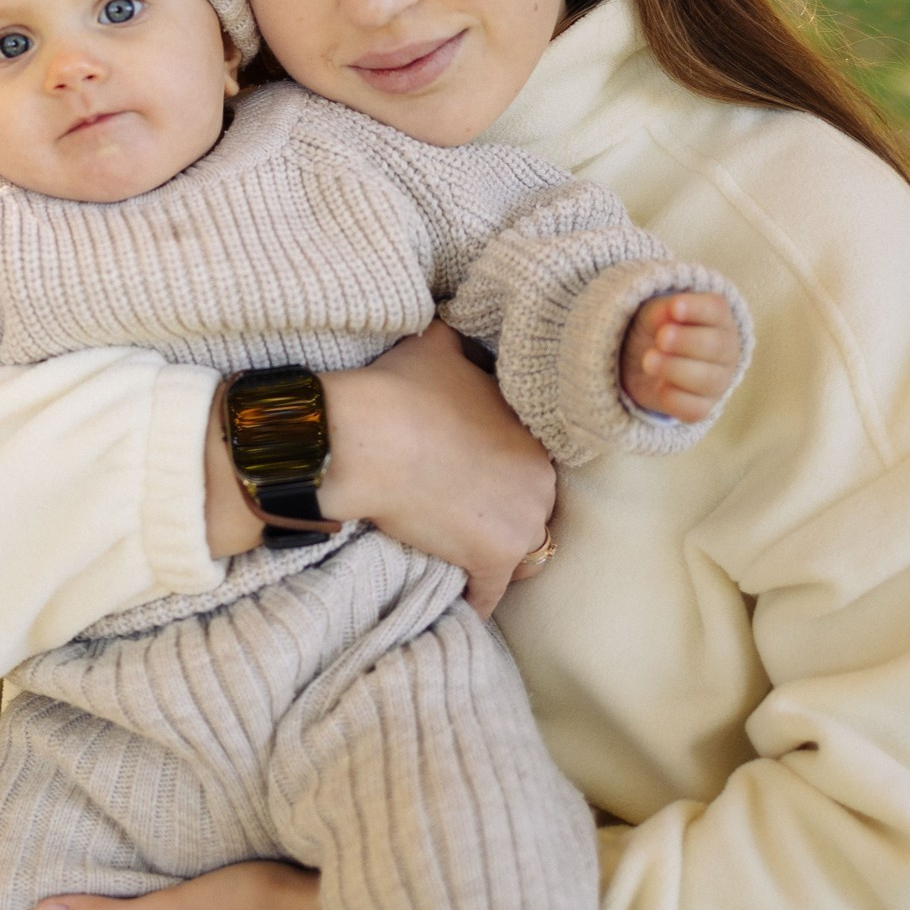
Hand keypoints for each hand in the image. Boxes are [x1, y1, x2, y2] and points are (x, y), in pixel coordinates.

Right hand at [204, 322, 556, 612]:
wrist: (367, 439)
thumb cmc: (400, 390)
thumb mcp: (439, 346)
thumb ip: (460, 337)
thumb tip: (456, 308)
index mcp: (534, 433)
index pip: (530, 464)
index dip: (502, 470)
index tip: (476, 477)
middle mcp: (542, 481)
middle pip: (532, 510)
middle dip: (504, 514)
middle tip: (466, 516)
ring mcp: (521, 525)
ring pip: (521, 555)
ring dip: (496, 556)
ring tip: (463, 555)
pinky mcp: (491, 561)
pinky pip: (490, 594)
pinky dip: (474, 599)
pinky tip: (461, 601)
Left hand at [620, 292, 740, 422]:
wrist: (648, 361)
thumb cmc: (660, 327)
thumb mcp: (656, 312)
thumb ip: (662, 311)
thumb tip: (669, 312)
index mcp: (718, 319)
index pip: (716, 310)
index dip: (697, 309)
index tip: (674, 307)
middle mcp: (726, 351)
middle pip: (716, 346)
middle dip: (686, 341)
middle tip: (661, 338)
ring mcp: (718, 382)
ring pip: (707, 380)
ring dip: (676, 369)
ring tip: (649, 360)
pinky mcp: (703, 408)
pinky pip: (694, 409)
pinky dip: (675, 398)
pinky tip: (658, 386)